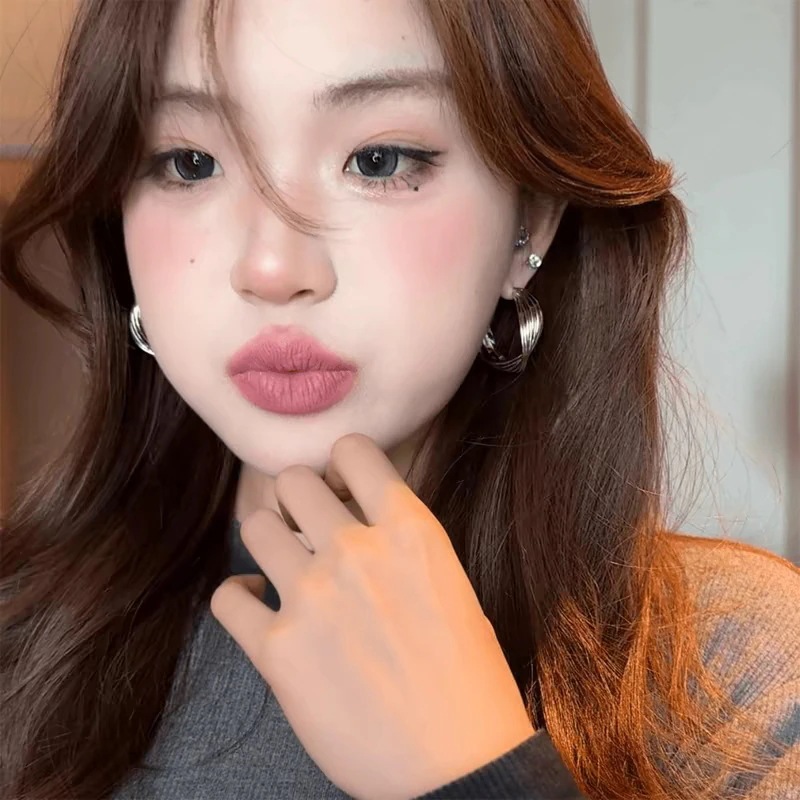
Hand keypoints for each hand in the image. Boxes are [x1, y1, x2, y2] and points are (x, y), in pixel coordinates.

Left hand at [210, 433, 534, 799]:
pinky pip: (227, 596)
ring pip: (255, 526)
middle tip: (306, 528)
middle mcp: (356, 551)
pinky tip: (257, 608)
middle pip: (292, 481)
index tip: (341, 487)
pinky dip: (238, 598)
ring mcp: (312, 596)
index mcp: (410, 531)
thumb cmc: (468, 681)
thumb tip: (356, 527)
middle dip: (297, 500)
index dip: (342, 463)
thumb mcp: (451, 588)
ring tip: (281, 567)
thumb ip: (400, 547)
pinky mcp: (277, 649)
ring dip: (267, 541)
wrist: (456, 766)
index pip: (354, 450)